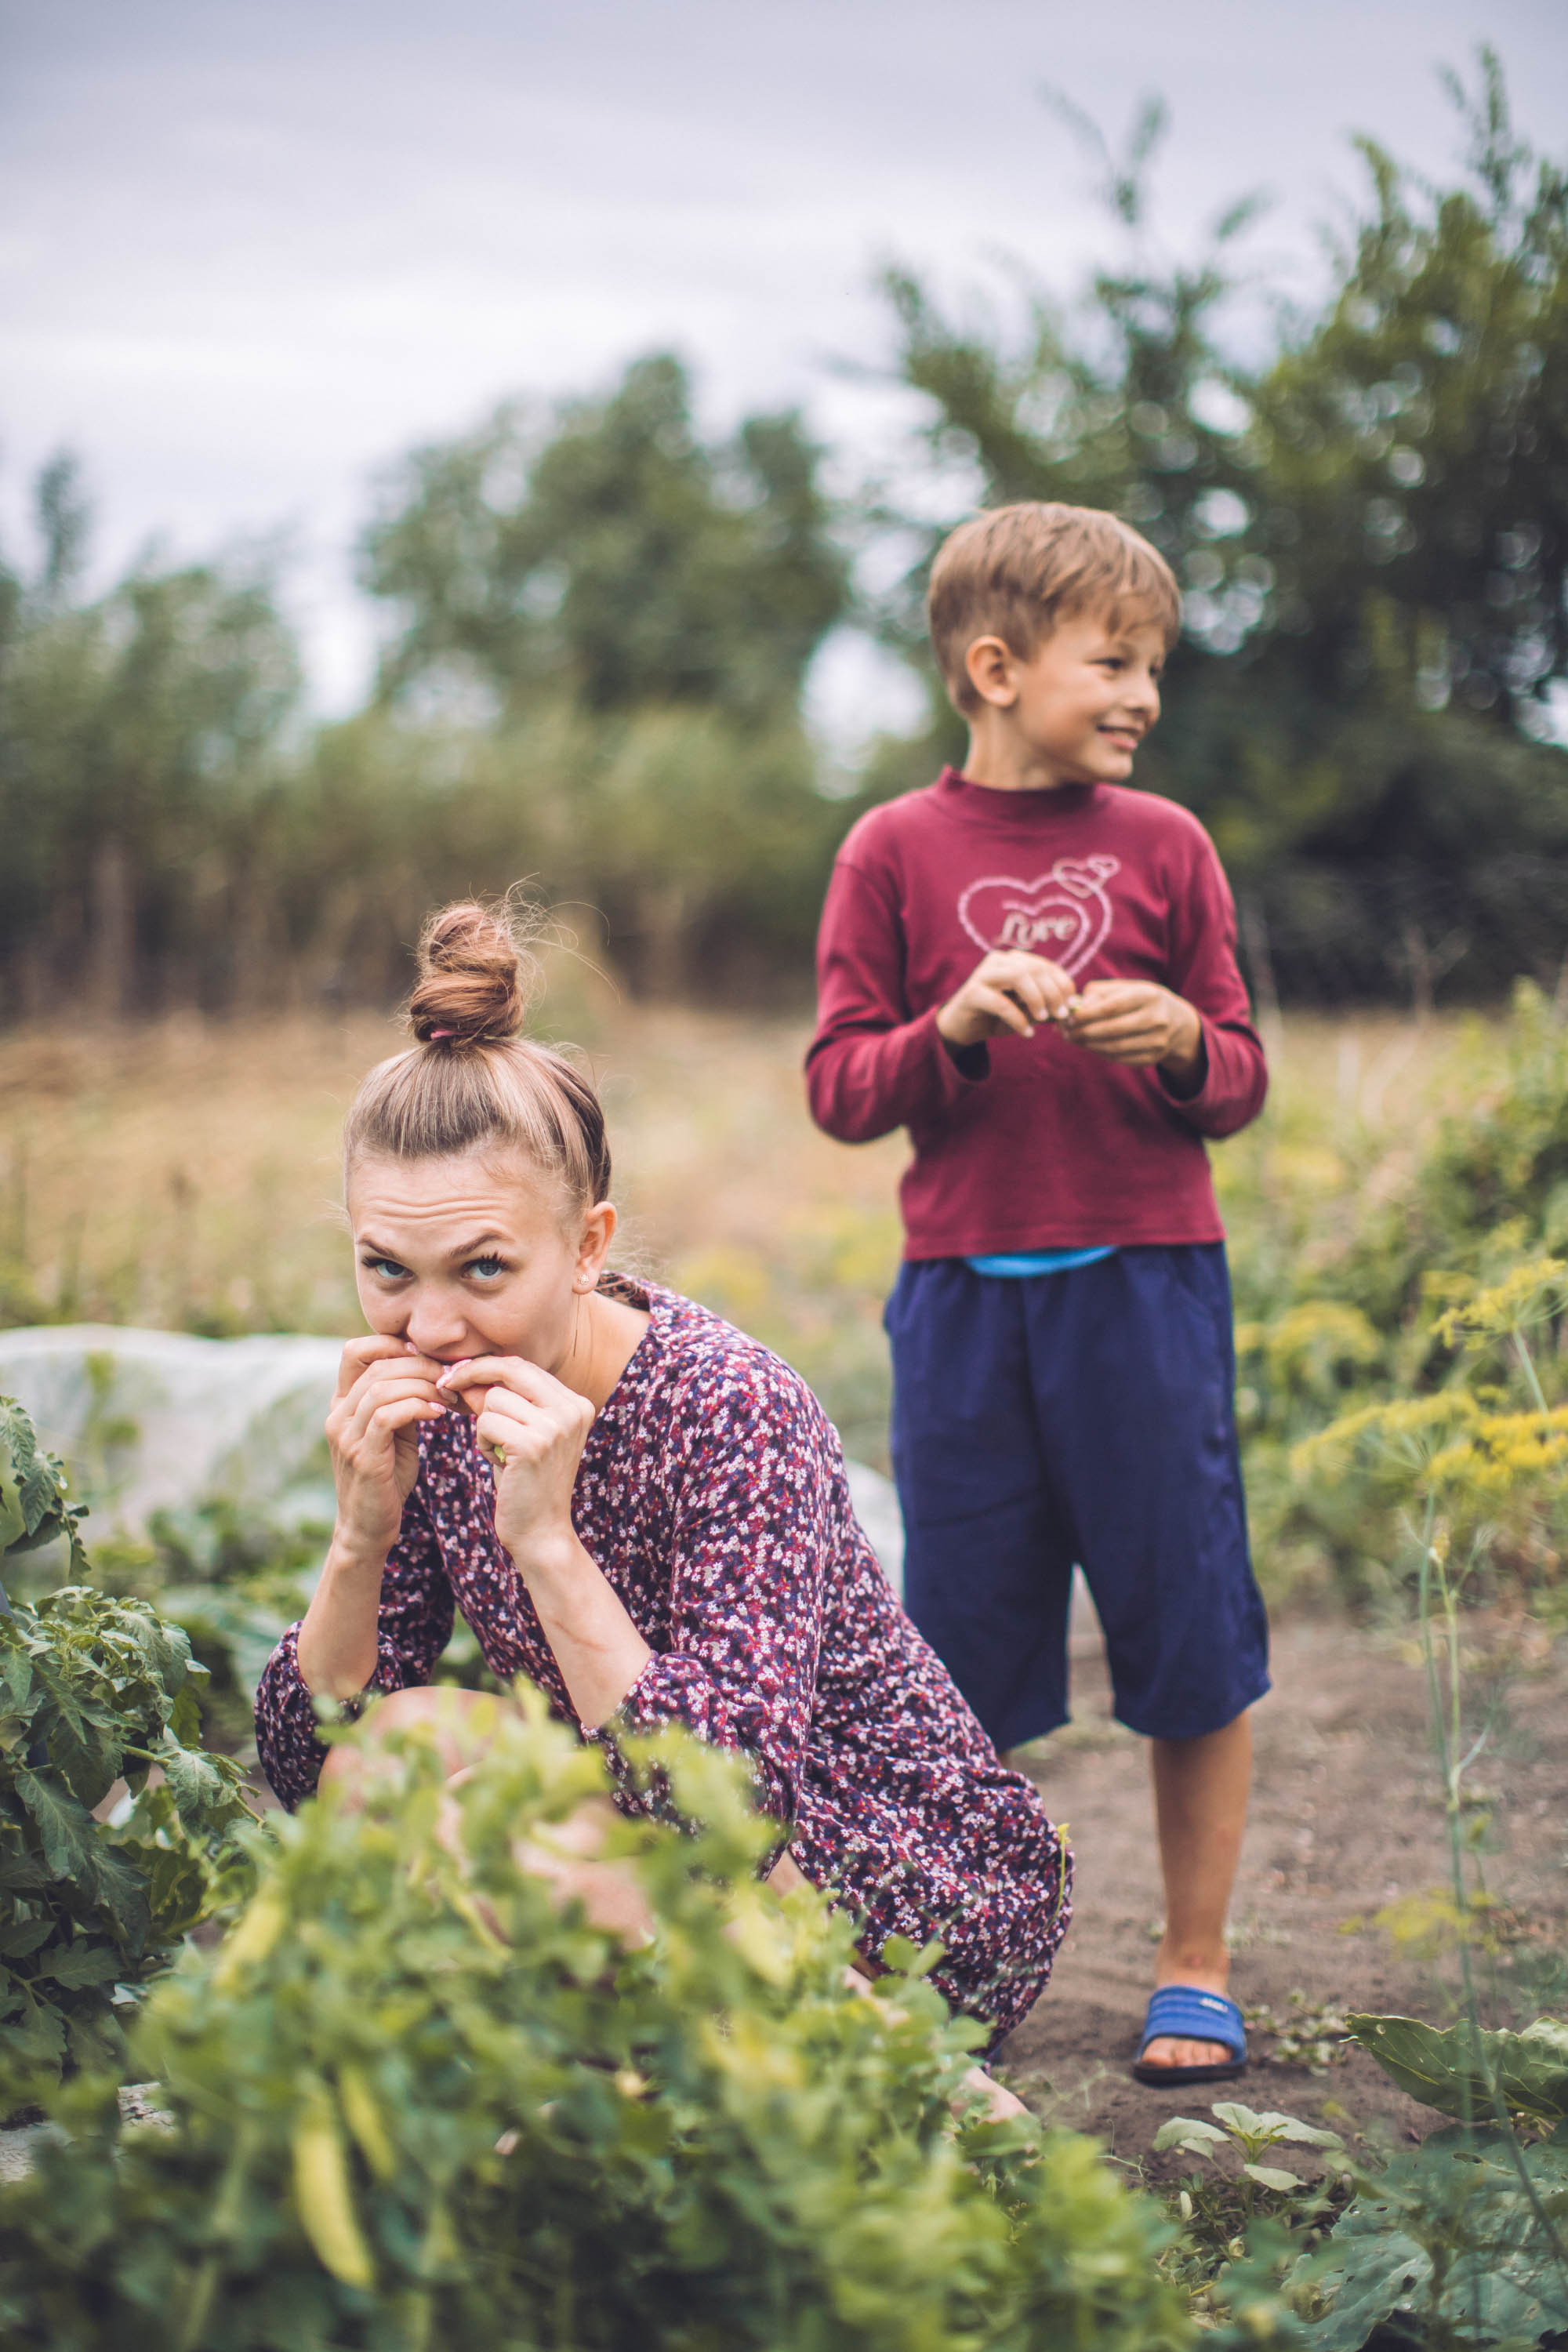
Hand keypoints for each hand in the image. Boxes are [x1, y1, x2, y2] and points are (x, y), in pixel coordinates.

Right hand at [325, 1336, 447, 1564]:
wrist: (369, 1527)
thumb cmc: (387, 1477)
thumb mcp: (394, 1432)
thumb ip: (402, 1401)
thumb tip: (433, 1368)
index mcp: (343, 1403)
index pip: (355, 1351)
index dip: (391, 1344)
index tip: (427, 1355)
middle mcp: (337, 1414)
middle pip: (377, 1366)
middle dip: (420, 1364)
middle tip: (451, 1375)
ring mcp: (345, 1435)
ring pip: (382, 1387)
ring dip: (422, 1385)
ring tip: (448, 1395)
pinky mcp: (362, 1455)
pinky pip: (388, 1415)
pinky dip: (417, 1407)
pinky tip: (438, 1413)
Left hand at [436, 1356, 594, 1577]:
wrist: (541, 1532)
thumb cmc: (526, 1482)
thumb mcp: (520, 1434)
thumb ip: (502, 1402)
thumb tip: (463, 1372)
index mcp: (576, 1403)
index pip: (523, 1366)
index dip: (486, 1367)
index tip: (457, 1375)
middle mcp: (572, 1409)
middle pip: (509, 1369)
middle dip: (471, 1374)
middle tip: (446, 1386)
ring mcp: (555, 1427)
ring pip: (493, 1399)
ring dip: (483, 1424)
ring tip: (497, 1451)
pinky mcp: (532, 1445)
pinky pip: (486, 1423)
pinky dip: (482, 1442)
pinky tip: (496, 1461)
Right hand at [936, 950, 1079, 1048]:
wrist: (961, 1028)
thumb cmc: (997, 1017)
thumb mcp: (1026, 1011)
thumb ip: (1046, 1006)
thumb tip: (1072, 1007)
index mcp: (1014, 961)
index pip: (1045, 965)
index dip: (1063, 983)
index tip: (1071, 1005)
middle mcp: (999, 961)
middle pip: (1034, 969)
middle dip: (1053, 992)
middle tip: (1061, 1014)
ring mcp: (984, 974)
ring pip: (1019, 977)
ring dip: (1036, 999)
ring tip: (1043, 1018)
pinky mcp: (972, 992)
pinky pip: (1001, 1003)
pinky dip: (1018, 1019)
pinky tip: (1027, 1033)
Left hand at [1063, 981, 1203, 1079]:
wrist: (1177, 1022)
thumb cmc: (1141, 1000)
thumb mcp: (1126, 988)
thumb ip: (1098, 993)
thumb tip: (1075, 1007)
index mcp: (1148, 996)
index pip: (1111, 1008)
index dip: (1087, 1015)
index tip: (1069, 1018)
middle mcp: (1157, 1019)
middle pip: (1112, 1030)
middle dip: (1083, 1032)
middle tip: (1065, 1032)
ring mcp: (1157, 1041)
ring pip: (1114, 1047)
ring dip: (1088, 1045)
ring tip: (1073, 1039)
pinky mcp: (1153, 1058)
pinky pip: (1120, 1059)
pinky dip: (1100, 1053)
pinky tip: (1090, 1046)